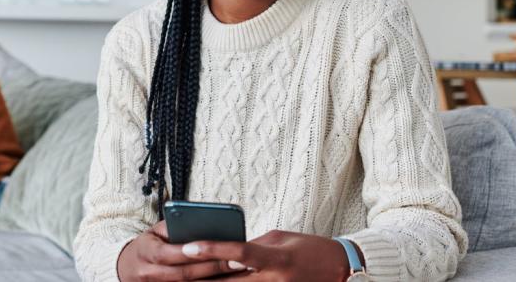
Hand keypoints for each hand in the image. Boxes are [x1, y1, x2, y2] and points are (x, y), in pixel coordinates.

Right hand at [117, 221, 246, 280]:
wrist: (128, 269)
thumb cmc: (149, 245)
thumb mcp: (156, 232)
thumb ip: (175, 228)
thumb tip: (202, 224)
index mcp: (146, 252)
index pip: (171, 253)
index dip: (192, 251)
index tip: (216, 245)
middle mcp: (149, 274)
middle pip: (184, 273)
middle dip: (212, 267)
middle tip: (238, 261)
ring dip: (214, 280)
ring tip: (237, 271)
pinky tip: (224, 280)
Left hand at [181, 230, 354, 280]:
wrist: (341, 270)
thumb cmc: (310, 249)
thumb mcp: (279, 239)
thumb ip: (252, 246)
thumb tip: (226, 249)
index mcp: (277, 259)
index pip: (239, 252)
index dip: (212, 249)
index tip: (188, 246)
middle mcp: (275, 281)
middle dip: (200, 279)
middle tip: (174, 274)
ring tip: (186, 281)